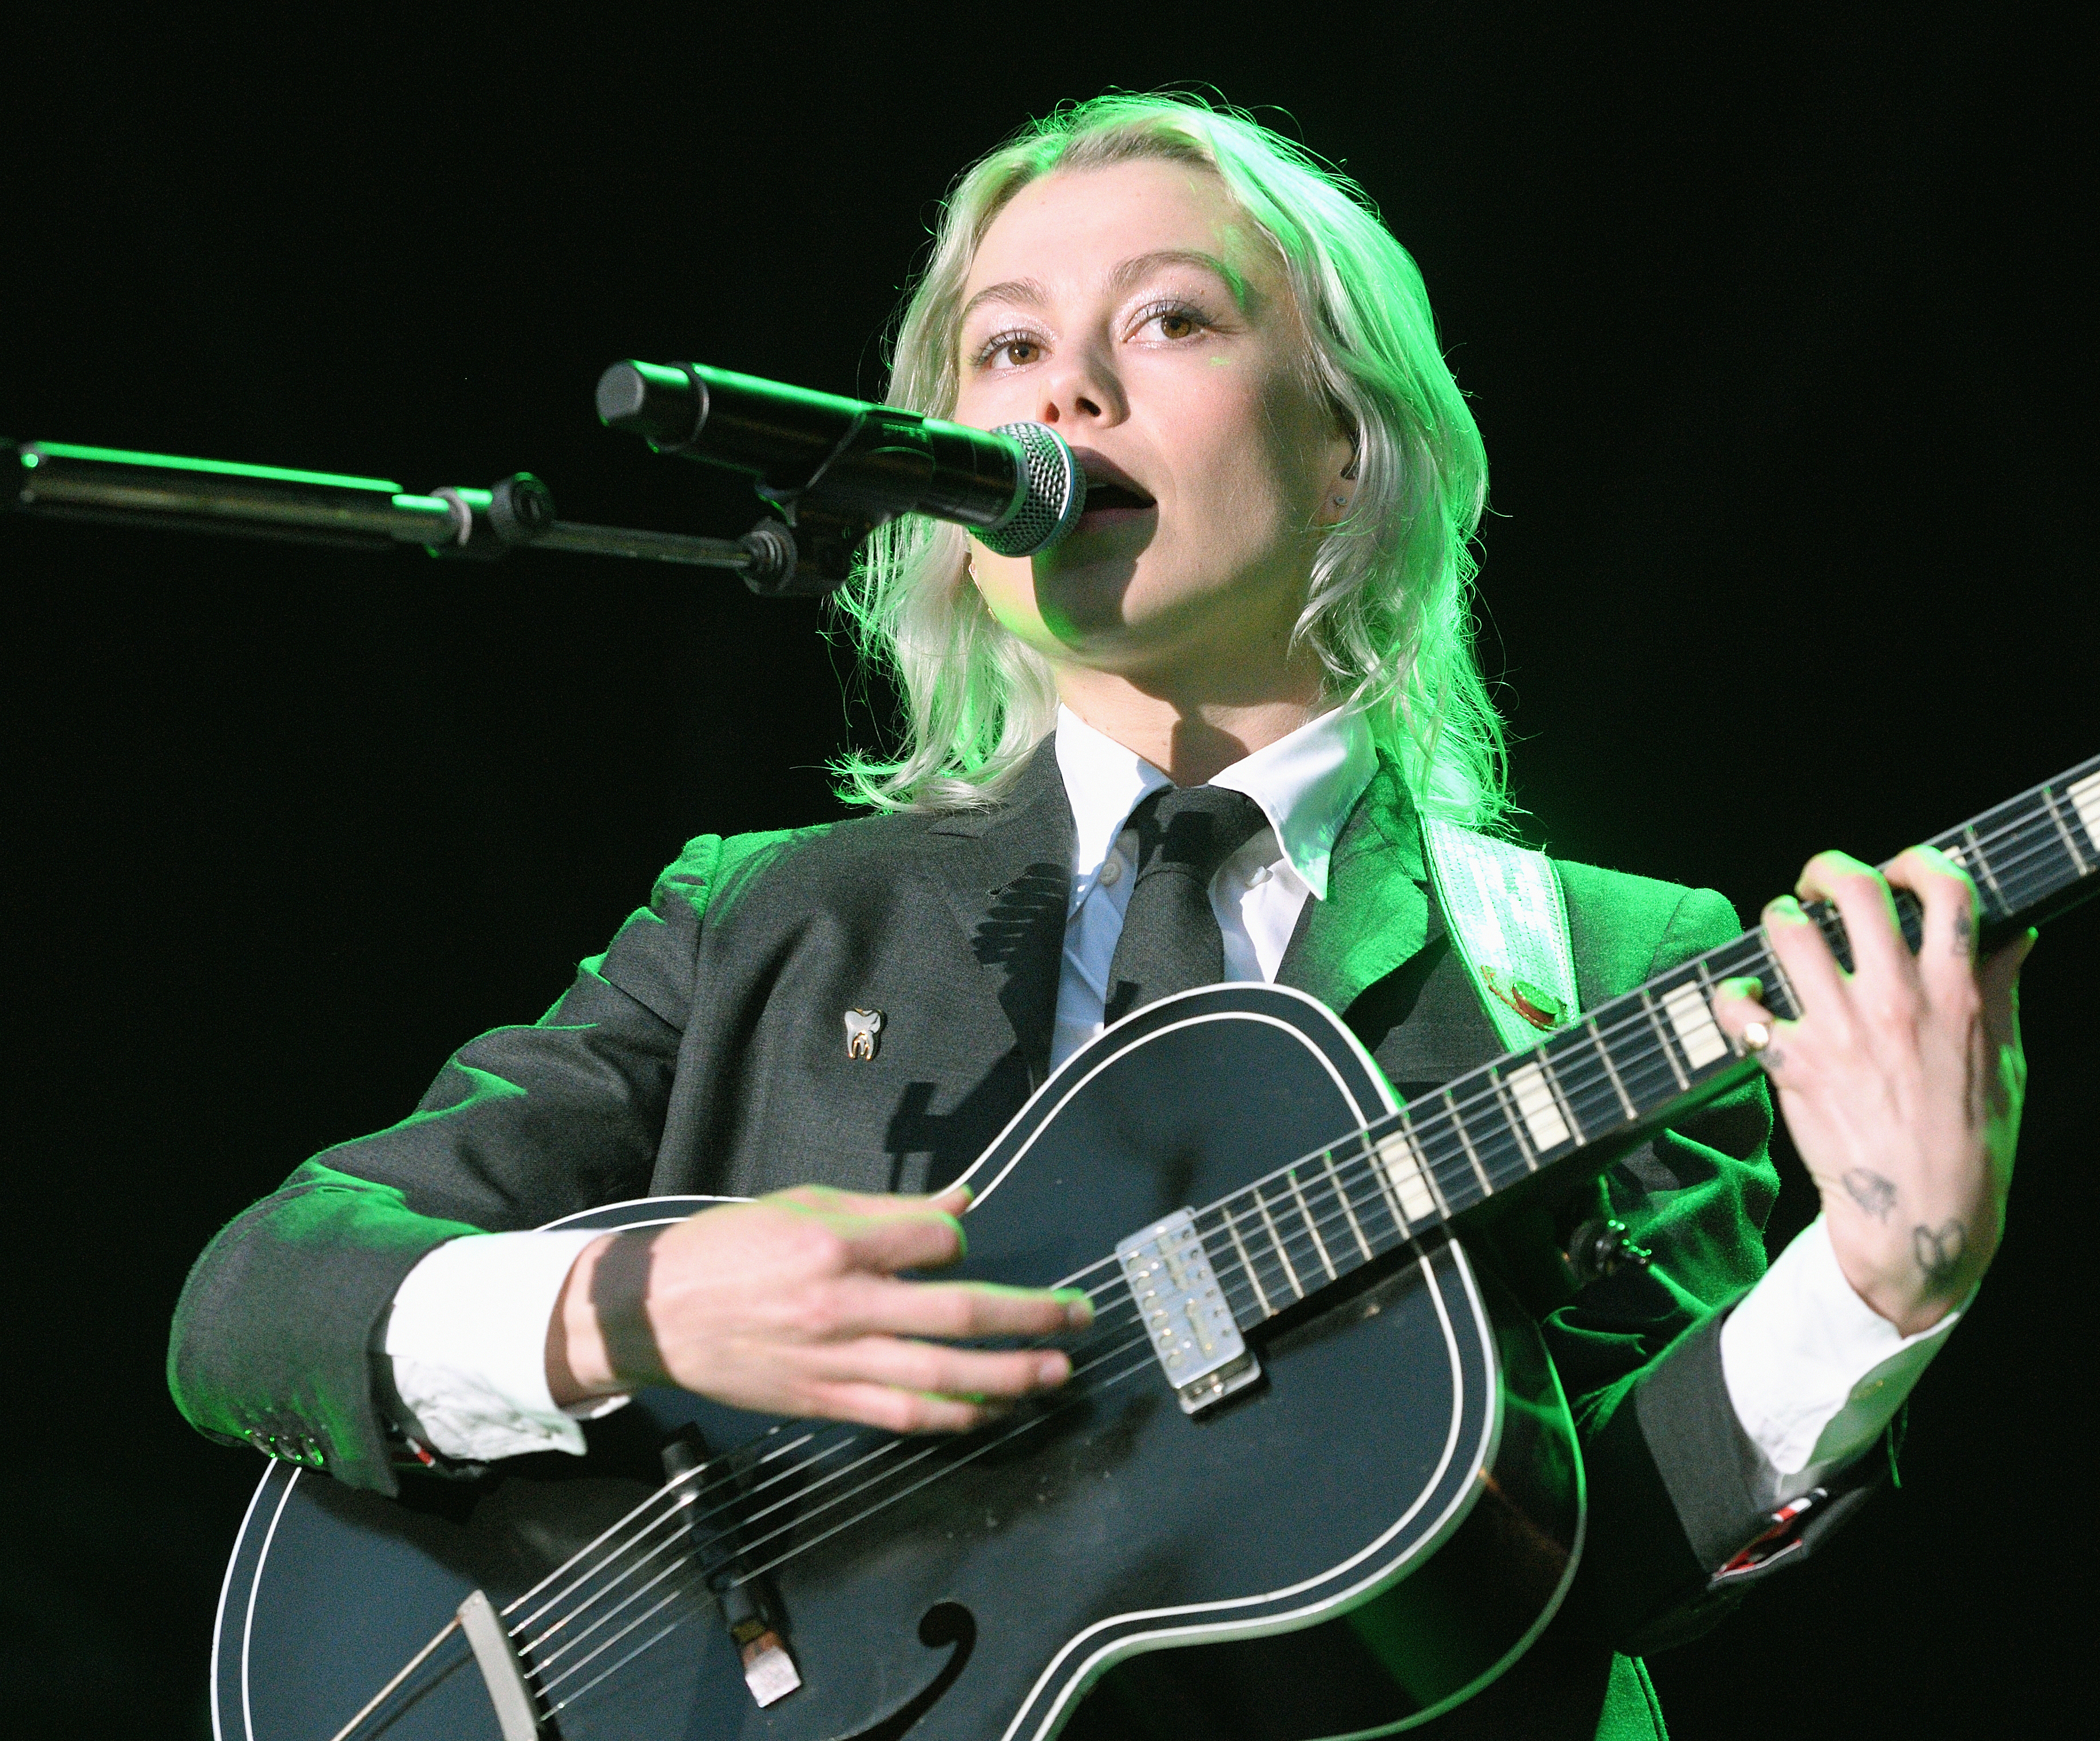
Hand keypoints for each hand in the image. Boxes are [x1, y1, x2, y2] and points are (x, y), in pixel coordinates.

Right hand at [546, 1183, 1093, 1431]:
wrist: (655, 1313)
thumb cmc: (728, 1249)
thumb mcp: (804, 1205)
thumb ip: (889, 1209)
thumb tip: (963, 1203)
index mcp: (837, 1244)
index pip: (936, 1244)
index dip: (963, 1243)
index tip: (963, 1246)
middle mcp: (843, 1305)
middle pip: (958, 1316)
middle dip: (1029, 1316)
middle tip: (1078, 1316)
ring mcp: (835, 1361)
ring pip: (941, 1379)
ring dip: (1008, 1378)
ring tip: (1056, 1372)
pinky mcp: (824, 1401)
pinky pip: (902, 1416)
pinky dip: (953, 1417)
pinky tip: (990, 1411)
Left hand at [1709, 847, 2031, 1335]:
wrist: (1923, 1217)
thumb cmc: (1970, 1142)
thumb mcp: (2006, 1063)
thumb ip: (2001, 992)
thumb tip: (2014, 935)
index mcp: (1956, 994)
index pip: (1947, 892)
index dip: (1917, 862)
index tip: (1898, 869)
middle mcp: (1896, 1002)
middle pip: (1855, 891)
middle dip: (1826, 870)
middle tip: (1814, 883)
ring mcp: (1841, 1031)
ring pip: (1788, 934)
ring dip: (1775, 920)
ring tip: (1778, 931)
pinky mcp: (1795, 1067)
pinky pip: (1739, 1008)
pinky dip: (1729, 994)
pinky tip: (1742, 998)